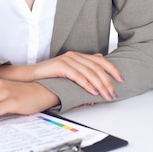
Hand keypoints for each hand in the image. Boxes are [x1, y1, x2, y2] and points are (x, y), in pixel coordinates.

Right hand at [0, 51, 123, 100]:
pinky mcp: (60, 66)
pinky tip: (93, 91)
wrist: (31, 75)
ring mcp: (67, 59)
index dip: (112, 69)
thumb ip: (83, 66)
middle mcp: (74, 55)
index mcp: (78, 55)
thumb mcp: (69, 69)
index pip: (100, 60)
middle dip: (108, 82)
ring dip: (100, 85)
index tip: (121, 79)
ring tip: (106, 95)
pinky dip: (87, 84)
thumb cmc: (50, 75)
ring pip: (89, 72)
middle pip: (97, 68)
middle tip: (114, 93)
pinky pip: (78, 76)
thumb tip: (99, 58)